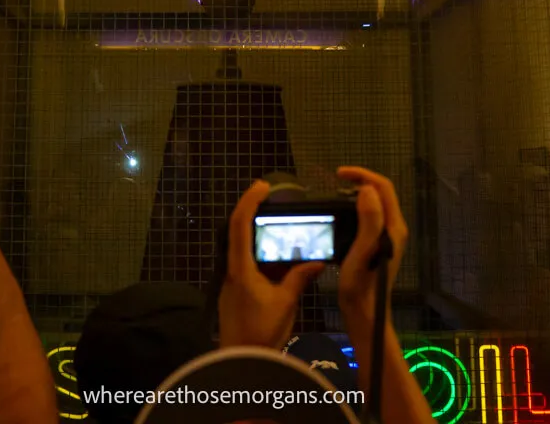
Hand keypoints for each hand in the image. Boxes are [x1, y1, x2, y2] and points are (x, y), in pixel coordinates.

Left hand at [218, 180, 324, 349]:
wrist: (241, 363)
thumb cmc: (260, 333)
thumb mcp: (285, 303)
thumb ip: (299, 278)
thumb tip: (316, 262)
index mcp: (240, 268)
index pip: (239, 224)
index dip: (250, 201)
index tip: (263, 185)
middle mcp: (233, 270)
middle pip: (240, 232)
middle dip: (258, 215)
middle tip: (279, 203)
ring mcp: (233, 281)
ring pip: (247, 249)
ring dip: (265, 238)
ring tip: (288, 231)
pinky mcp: (237, 292)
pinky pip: (251, 265)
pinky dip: (267, 258)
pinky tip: (284, 259)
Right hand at [337, 167, 408, 330]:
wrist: (364, 313)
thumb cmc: (361, 285)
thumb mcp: (362, 252)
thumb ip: (369, 221)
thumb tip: (367, 189)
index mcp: (393, 227)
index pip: (383, 188)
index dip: (362, 175)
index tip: (339, 174)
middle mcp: (394, 228)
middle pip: (380, 193)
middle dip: (360, 181)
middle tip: (335, 183)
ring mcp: (387, 237)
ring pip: (374, 204)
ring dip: (357, 194)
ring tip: (335, 194)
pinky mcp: (378, 244)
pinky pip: (369, 216)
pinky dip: (355, 208)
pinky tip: (340, 215)